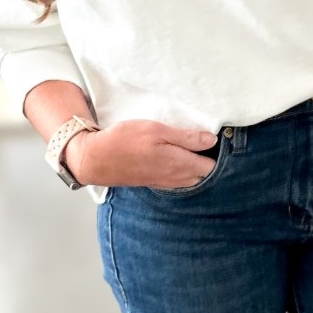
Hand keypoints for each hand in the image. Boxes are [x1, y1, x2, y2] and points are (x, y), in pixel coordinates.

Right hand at [65, 119, 220, 189]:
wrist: (96, 159)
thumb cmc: (124, 141)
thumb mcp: (156, 130)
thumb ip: (186, 137)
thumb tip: (212, 140)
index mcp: (179, 164)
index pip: (212, 165)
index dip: (216, 152)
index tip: (215, 137)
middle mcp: (176, 177)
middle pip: (204, 174)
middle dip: (209, 161)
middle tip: (205, 141)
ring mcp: (165, 182)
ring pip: (192, 179)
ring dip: (197, 166)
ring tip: (193, 148)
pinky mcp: (155, 182)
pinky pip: (179, 181)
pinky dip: (184, 172)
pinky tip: (177, 158)